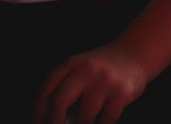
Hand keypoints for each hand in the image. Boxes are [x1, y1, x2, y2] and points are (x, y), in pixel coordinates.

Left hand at [32, 43, 148, 123]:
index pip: (45, 90)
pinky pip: (106, 120)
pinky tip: (100, 122)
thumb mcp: (79, 69)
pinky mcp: (121, 92)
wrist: (133, 54)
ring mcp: (104, 81)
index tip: (36, 123)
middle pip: (58, 102)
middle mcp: (84, 70)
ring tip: (83, 123)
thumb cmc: (101, 68)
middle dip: (54, 123)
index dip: (37, 111)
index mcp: (70, 64)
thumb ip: (65, 88)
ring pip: (84, 117)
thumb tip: (51, 118)